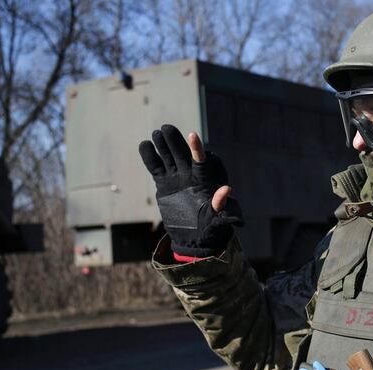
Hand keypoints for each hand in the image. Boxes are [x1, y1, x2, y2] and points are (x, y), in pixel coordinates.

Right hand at [138, 124, 242, 256]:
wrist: (194, 237)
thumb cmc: (211, 227)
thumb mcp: (217, 219)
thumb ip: (221, 205)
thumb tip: (228, 190)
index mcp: (203, 181)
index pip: (200, 161)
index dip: (196, 149)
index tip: (192, 134)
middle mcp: (189, 176)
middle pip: (181, 154)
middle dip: (175, 141)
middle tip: (166, 128)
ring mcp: (176, 179)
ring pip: (168, 158)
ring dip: (162, 145)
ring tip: (156, 133)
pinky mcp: (164, 184)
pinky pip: (156, 168)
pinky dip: (150, 157)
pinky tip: (144, 145)